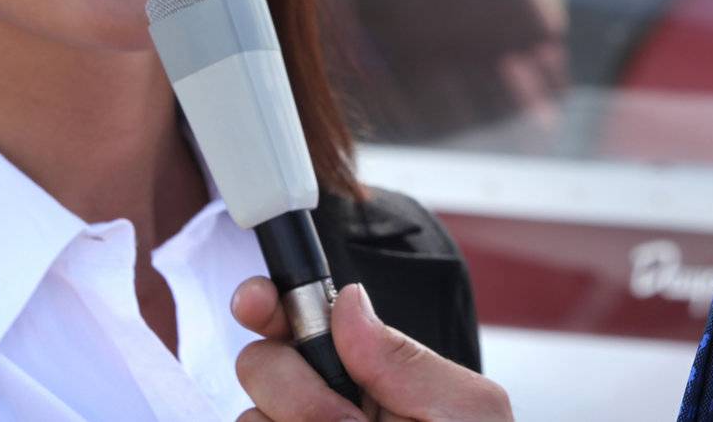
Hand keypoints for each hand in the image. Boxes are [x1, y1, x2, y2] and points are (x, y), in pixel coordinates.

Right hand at [231, 277, 513, 421]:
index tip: (256, 305)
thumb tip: (348, 301)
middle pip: (260, 367)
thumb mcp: (464, 415)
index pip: (300, 320)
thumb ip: (406, 360)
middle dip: (295, 390)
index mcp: (370, 375)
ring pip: (248, 421)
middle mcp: (324, 408)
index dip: (269, 304)